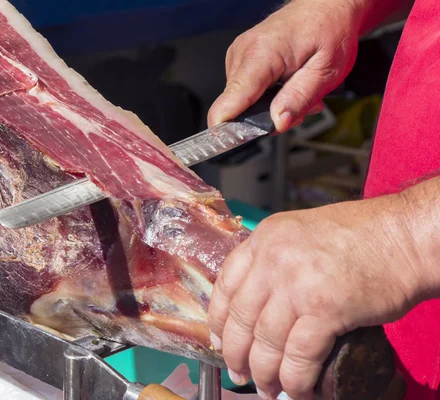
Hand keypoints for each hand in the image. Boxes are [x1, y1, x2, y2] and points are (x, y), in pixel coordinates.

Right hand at [207, 0, 364, 130]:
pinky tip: (285, 84)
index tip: (232, 141)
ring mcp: (239, 55)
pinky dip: (266, 94)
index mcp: (261, 54)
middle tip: (298, 106)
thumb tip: (276, 123)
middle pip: (237, 106)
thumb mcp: (326, 71)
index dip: (227, 126)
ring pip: (242, 100)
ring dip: (269, 105)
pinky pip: (246, 89)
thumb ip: (299, 99)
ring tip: (296, 89)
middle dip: (266, 116)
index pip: (231, 99)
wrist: (326, 5)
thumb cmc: (329, 30)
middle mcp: (243, 53)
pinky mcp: (240, 58)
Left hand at [207, 195, 428, 398]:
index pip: (225, 283)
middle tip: (238, 372)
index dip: (218, 319)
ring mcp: (297, 283)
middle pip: (240, 317)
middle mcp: (273, 259)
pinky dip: (296, 380)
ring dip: (264, 373)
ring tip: (268, 389)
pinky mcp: (325, 309)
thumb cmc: (363, 235)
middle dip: (237, 353)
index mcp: (265, 237)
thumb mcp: (301, 234)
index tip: (220, 340)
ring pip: (265, 342)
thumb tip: (259, 300)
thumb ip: (276, 260)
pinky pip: (298, 356)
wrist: (405, 237)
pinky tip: (298, 390)